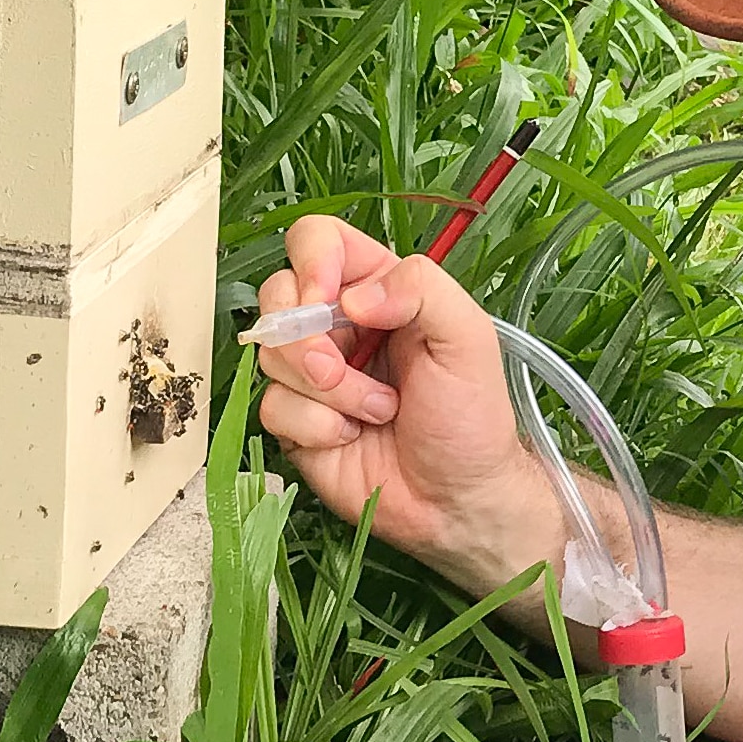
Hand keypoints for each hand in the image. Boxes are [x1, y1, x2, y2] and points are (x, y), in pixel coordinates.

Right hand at [251, 216, 555, 587]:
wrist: (457, 500)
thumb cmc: (472, 418)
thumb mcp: (468, 338)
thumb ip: (422, 289)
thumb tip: (355, 297)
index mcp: (378, 290)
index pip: (319, 241)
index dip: (311, 261)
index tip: (327, 299)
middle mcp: (339, 325)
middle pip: (278, 294)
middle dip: (305, 337)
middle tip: (339, 370)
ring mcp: (312, 374)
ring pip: (271, 354)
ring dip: (326, 391)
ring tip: (377, 411)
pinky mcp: (296, 421)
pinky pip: (272, 406)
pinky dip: (314, 426)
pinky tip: (350, 437)